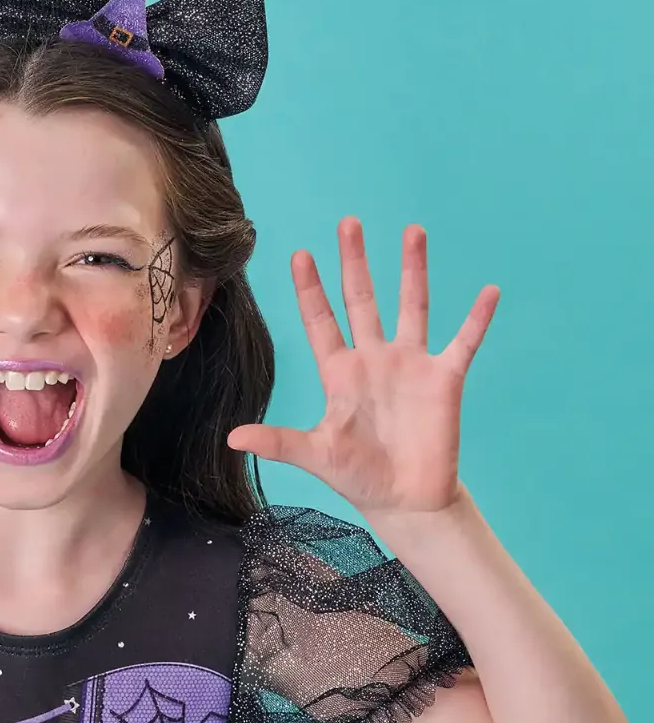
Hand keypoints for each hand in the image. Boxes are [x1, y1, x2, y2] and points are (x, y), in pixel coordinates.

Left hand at [228, 219, 498, 514]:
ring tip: (412, 231)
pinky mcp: (444, 378)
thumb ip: (278, 442)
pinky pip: (464, 341)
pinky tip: (490, 291)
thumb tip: (232, 438)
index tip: (301, 255)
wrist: (405, 500)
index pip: (321, 322)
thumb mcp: (316, 455)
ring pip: (412, 305)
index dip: (310, 290)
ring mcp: (411, 365)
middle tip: (349, 223)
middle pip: (362, 299)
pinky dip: (478, 318)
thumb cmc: (359, 477)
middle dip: (355, 262)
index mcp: (341, 374)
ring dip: (413, 270)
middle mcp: (374, 360)